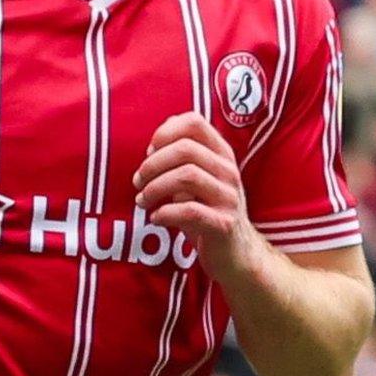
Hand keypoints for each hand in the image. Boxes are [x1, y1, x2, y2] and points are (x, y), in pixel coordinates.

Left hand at [134, 113, 261, 280]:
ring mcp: (229, 197)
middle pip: (185, 149)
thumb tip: (155, 142)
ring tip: (143, 201)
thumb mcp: (200, 179)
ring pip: (187, 176)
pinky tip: (156, 218)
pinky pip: (190, 211)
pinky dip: (165, 213)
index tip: (149, 152)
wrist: (237, 253)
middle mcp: (228, 171)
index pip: (194, 122)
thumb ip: (183, 159)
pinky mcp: (224, 224)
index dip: (165, 133)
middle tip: (138, 182)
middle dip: (153, 164)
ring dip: (155, 188)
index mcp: (221, 154)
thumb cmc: (209, 211)